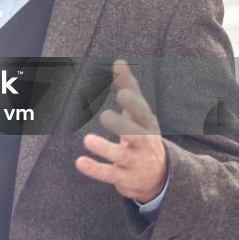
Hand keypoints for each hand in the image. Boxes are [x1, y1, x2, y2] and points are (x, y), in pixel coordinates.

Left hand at [74, 60, 167, 203]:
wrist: (159, 176)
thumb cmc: (143, 134)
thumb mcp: (139, 113)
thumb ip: (129, 87)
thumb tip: (118, 61)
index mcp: (148, 124)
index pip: (143, 112)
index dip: (134, 103)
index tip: (122, 92)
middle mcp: (144, 143)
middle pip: (137, 134)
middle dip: (122, 125)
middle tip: (105, 115)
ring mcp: (135, 162)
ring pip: (121, 156)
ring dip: (105, 148)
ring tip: (87, 140)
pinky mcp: (124, 178)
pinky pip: (109, 175)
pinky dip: (95, 169)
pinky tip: (80, 162)